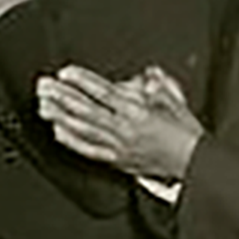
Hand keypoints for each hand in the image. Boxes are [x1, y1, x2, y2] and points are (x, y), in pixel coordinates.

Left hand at [35, 64, 204, 179]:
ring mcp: (119, 148)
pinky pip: (89, 151)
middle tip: (44, 86)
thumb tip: (147, 76)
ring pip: (83, 130)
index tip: (66, 72)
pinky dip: (72, 141)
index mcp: (139, 114)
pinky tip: (58, 131)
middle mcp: (125, 131)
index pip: (104, 93)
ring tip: (43, 105)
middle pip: (86, 110)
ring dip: (60, 116)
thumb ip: (160, 86)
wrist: (195, 166)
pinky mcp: (117, 161)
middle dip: (63, 96)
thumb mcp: (178, 103)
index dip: (83, 81)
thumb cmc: (187, 135)